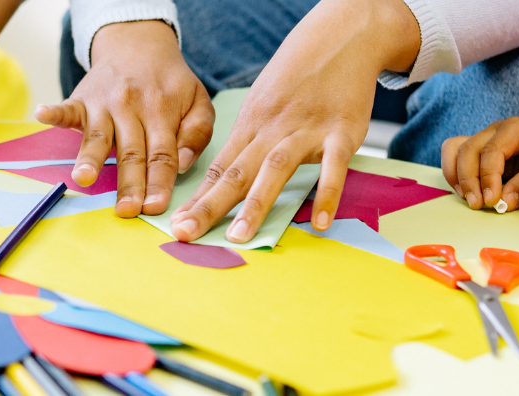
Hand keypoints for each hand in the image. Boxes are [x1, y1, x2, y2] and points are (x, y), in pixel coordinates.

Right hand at [36, 20, 212, 217]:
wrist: (138, 43)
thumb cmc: (170, 82)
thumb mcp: (198, 101)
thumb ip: (197, 132)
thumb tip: (183, 164)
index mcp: (163, 112)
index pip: (162, 154)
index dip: (159, 182)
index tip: (155, 207)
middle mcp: (133, 108)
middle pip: (131, 153)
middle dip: (129, 183)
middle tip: (126, 210)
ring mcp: (105, 104)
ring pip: (98, 137)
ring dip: (90, 158)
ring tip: (83, 178)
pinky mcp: (82, 99)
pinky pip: (67, 107)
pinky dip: (54, 112)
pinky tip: (42, 115)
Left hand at [168, 0, 418, 242]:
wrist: (342, 36)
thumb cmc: (300, 74)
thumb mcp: (265, 100)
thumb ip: (250, 138)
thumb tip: (228, 174)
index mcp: (251, 123)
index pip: (218, 166)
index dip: (197, 197)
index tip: (176, 223)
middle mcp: (273, 128)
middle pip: (236, 172)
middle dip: (209, 205)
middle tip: (185, 233)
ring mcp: (307, 129)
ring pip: (275, 169)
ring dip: (256, 203)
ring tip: (240, 236)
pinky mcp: (342, 131)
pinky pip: (334, 167)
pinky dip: (327, 194)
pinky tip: (322, 222)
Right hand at [441, 117, 518, 211]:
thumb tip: (504, 202)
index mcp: (515, 128)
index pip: (492, 151)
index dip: (488, 177)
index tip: (491, 200)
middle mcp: (494, 131)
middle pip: (468, 150)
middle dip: (469, 179)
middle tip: (478, 204)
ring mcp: (483, 139)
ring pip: (455, 150)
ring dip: (457, 176)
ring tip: (470, 198)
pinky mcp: (478, 152)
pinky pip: (455, 155)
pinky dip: (455, 174)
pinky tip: (467, 192)